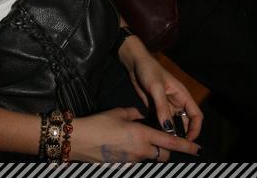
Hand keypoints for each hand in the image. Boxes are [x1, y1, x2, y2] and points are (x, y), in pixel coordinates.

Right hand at [70, 107, 200, 162]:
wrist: (81, 140)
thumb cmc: (100, 123)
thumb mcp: (120, 113)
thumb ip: (136, 113)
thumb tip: (143, 115)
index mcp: (142, 134)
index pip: (171, 142)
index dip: (187, 146)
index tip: (199, 149)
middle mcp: (141, 151)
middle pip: (164, 155)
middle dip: (167, 149)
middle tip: (162, 139)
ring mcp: (133, 161)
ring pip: (150, 158)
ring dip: (151, 151)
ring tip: (137, 139)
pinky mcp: (124, 166)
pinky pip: (137, 160)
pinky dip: (137, 153)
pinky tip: (124, 145)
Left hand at [126, 51, 202, 141]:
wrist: (134, 63)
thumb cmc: (148, 70)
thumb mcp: (156, 87)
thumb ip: (162, 107)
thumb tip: (168, 128)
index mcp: (182, 95)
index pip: (196, 115)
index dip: (196, 129)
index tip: (188, 140)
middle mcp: (176, 102)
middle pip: (186, 122)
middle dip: (183, 134)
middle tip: (175, 146)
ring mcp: (166, 105)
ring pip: (173, 124)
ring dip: (171, 133)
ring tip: (165, 143)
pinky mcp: (156, 107)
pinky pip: (161, 121)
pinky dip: (160, 129)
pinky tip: (155, 135)